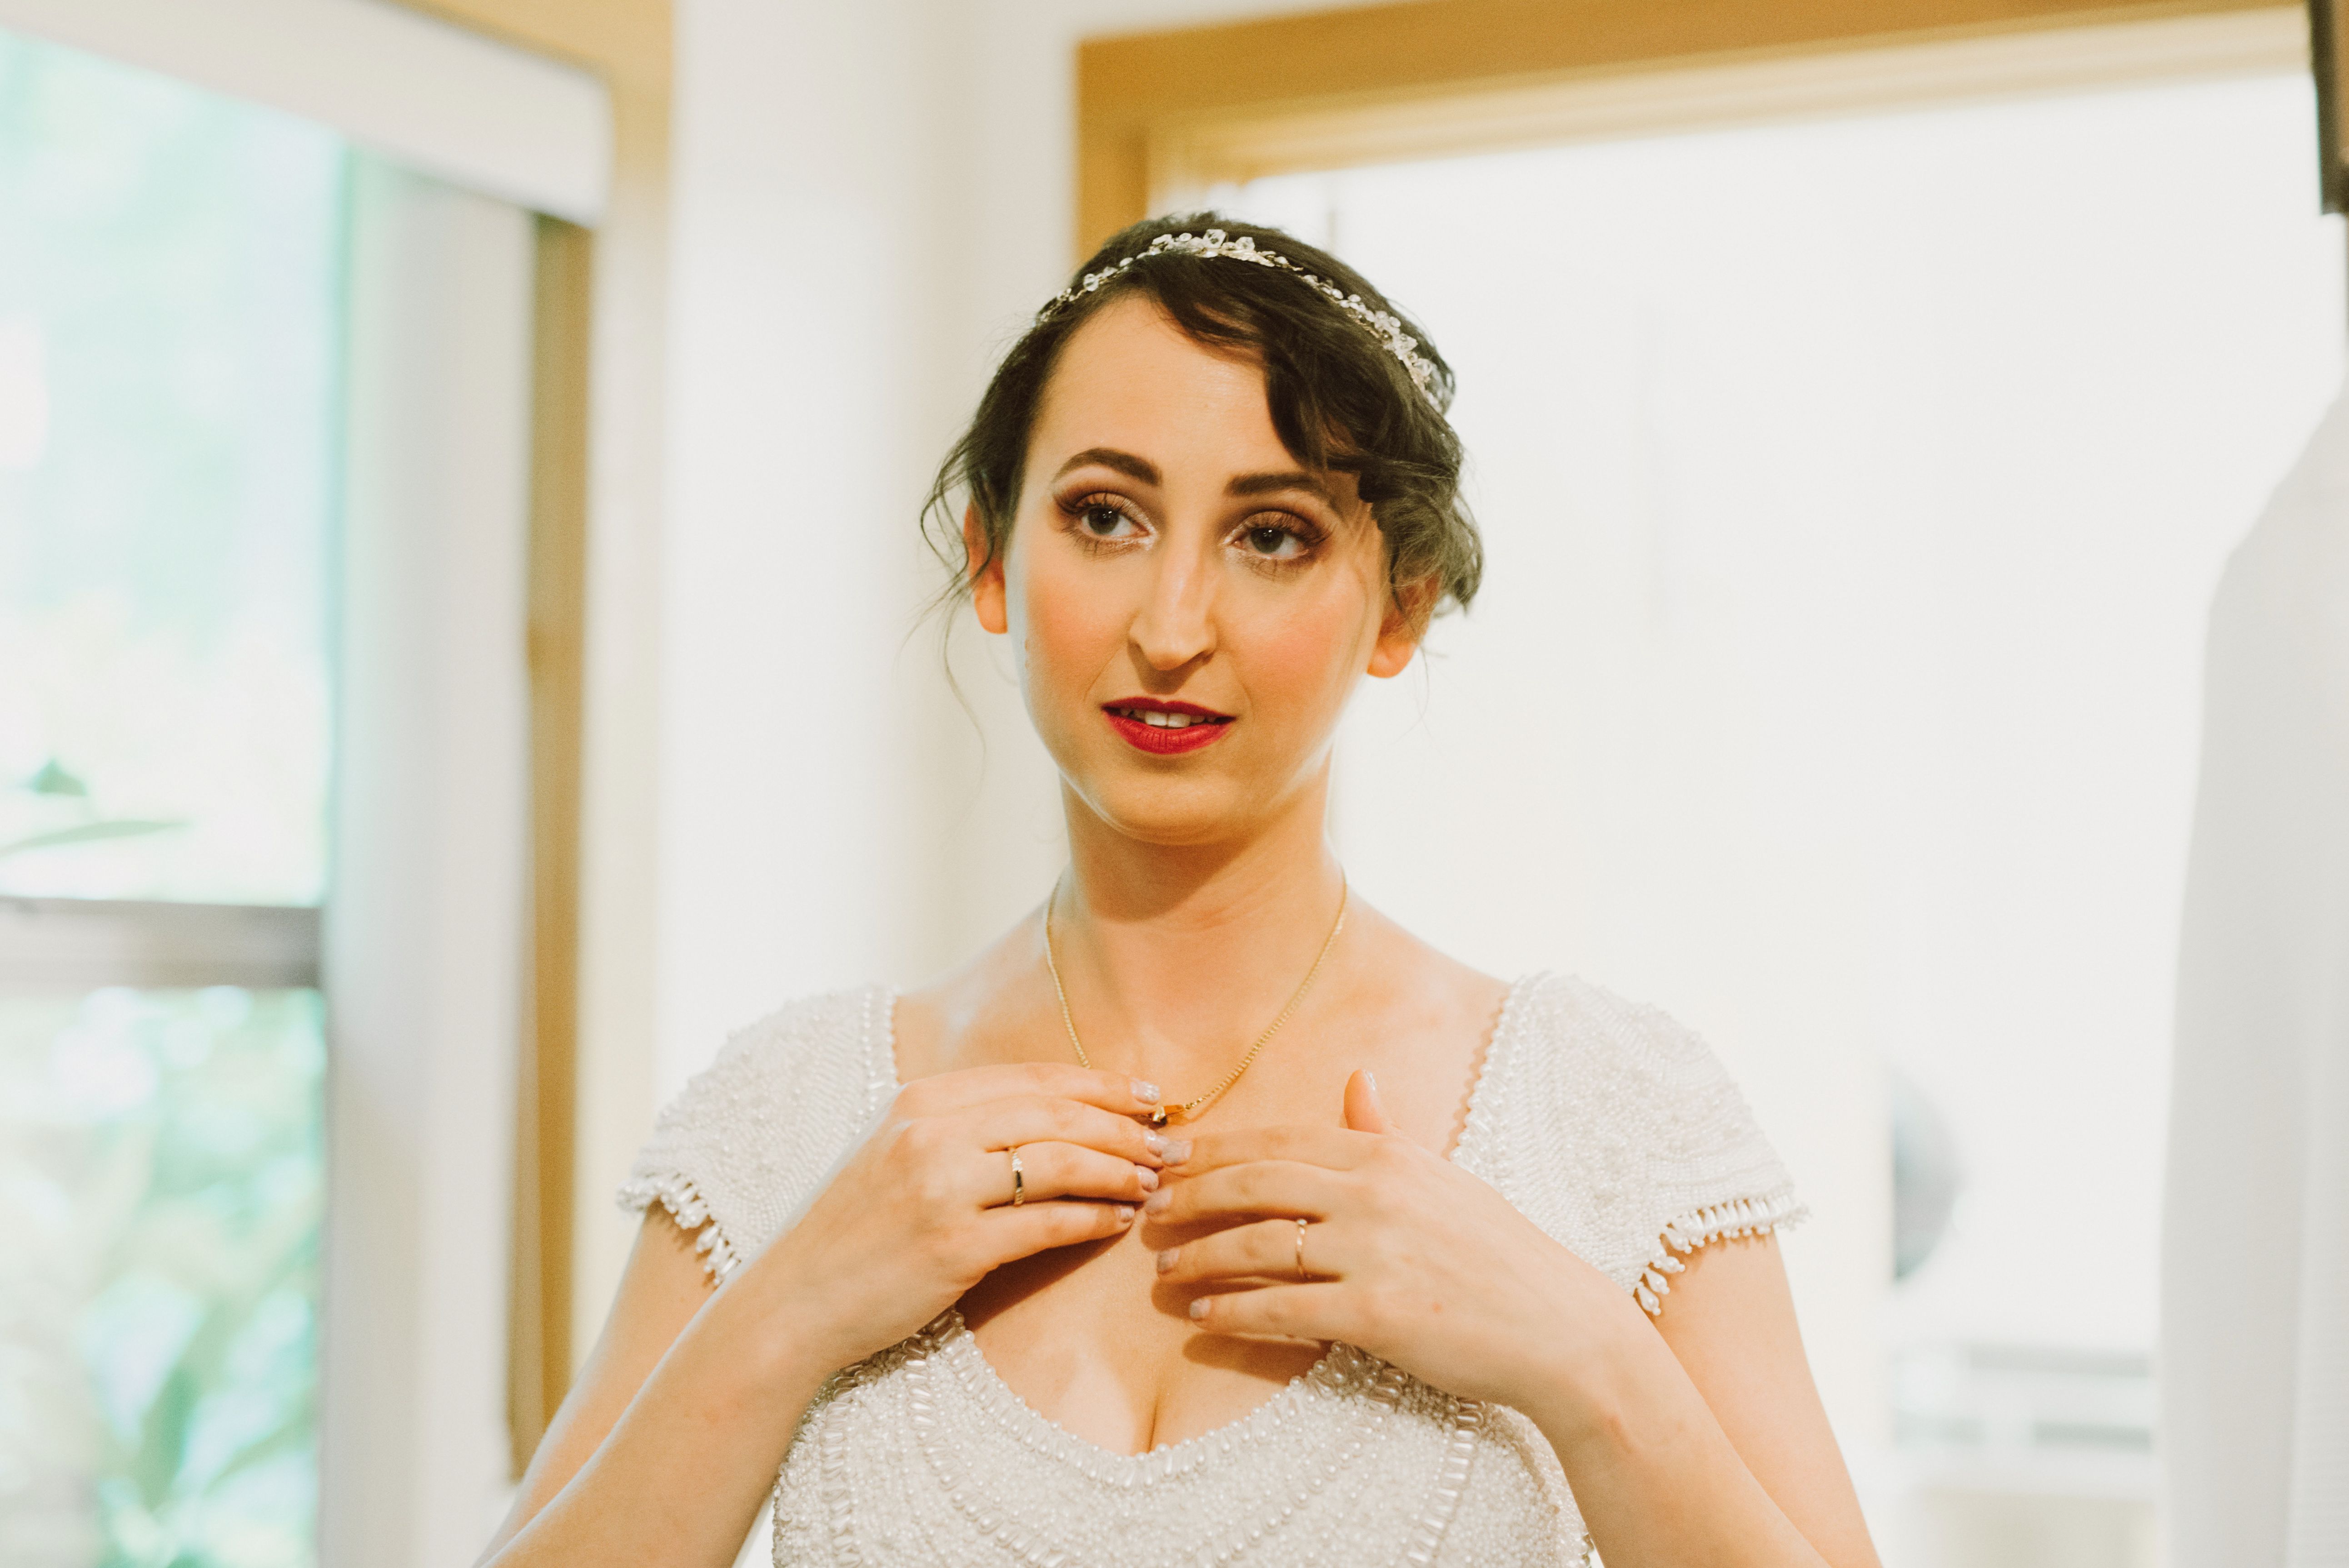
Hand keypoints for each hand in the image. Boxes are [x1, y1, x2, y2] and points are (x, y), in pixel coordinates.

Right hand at [750, 1063, 1167, 1370]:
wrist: (793, 1300)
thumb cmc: (856, 1227)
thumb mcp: (897, 1149)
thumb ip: (963, 1123)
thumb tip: (1056, 1113)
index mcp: (921, 1099)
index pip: (1034, 1077)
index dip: (1100, 1085)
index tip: (1148, 1096)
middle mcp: (931, 1133)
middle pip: (1056, 1114)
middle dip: (1123, 1126)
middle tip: (1167, 1142)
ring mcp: (941, 1189)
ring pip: (1061, 1164)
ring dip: (1119, 1171)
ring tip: (1151, 1182)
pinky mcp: (953, 1248)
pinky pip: (1047, 1226)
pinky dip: (1092, 1221)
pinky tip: (1117, 1224)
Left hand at [1145, 1071, 1650, 1419]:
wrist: (1556, 1326)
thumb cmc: (1494, 1250)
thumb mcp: (1440, 1176)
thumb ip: (1384, 1132)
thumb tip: (1356, 1078)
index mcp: (1384, 1156)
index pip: (1278, 1142)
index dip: (1214, 1150)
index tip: (1167, 1157)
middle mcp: (1374, 1194)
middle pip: (1256, 1185)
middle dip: (1192, 1196)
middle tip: (1147, 1210)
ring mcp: (1374, 1254)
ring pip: (1260, 1247)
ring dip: (1202, 1258)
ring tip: (1165, 1271)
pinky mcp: (1376, 1315)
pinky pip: (1285, 1310)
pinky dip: (1236, 1311)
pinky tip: (1204, 1316)